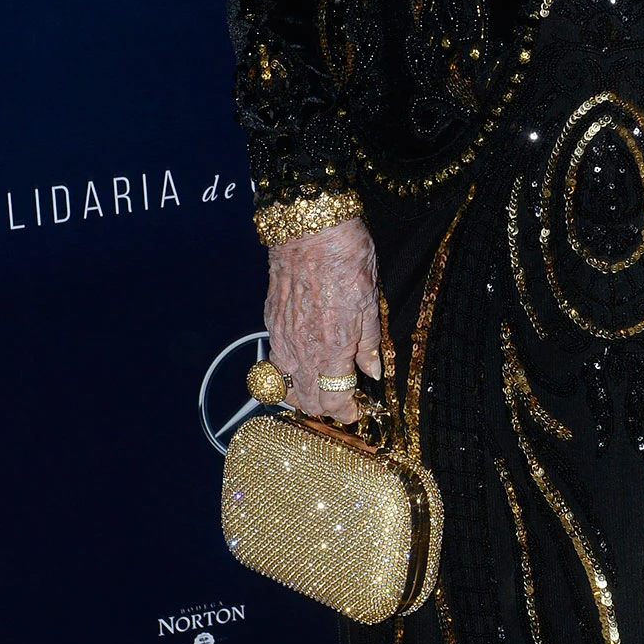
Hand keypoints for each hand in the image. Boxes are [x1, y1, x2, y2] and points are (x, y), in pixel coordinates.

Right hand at [264, 217, 381, 424]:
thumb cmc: (346, 260)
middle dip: (325, 410)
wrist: (311, 230)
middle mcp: (303, 350)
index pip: (335, 400)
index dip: (346, 413)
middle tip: (340, 404)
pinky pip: (273, 362)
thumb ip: (369, 344)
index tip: (357, 412)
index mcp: (332, 350)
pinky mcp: (271, 322)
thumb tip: (372, 371)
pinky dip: (284, 375)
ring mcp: (282, 338)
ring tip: (317, 393)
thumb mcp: (372, 304)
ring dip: (301, 396)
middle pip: (308, 400)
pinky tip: (298, 368)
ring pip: (284, 386)